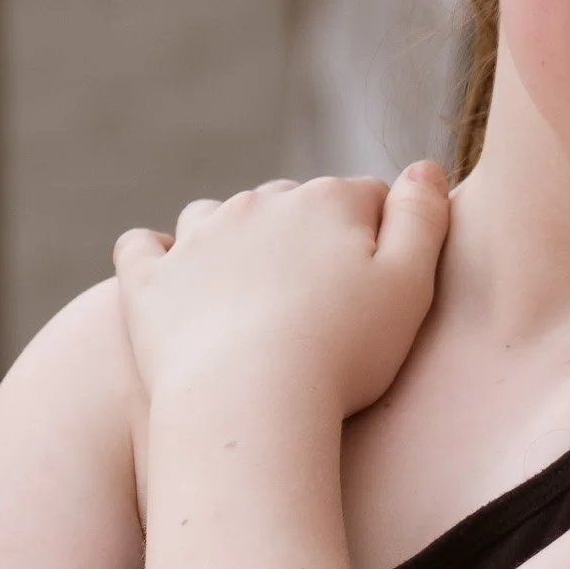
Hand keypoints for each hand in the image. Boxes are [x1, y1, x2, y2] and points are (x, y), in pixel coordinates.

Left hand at [112, 166, 450, 413]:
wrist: (250, 401)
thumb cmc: (344, 353)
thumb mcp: (411, 286)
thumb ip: (423, 219)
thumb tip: (426, 167)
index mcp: (327, 200)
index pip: (365, 198)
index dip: (380, 237)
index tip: (383, 284)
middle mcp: (258, 203)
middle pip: (292, 205)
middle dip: (308, 236)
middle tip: (322, 300)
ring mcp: (197, 238)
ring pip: (219, 217)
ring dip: (235, 240)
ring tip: (252, 292)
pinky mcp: (149, 280)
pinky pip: (143, 246)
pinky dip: (156, 255)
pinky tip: (171, 276)